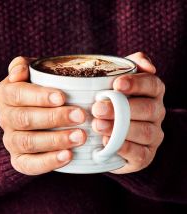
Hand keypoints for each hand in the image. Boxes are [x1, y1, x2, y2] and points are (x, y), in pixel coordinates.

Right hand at [0, 56, 86, 174]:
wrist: (41, 111)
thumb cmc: (42, 90)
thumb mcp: (34, 73)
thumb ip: (23, 66)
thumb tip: (18, 72)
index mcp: (6, 94)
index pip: (17, 94)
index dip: (38, 96)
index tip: (62, 97)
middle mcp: (6, 118)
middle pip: (25, 119)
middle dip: (54, 118)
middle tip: (80, 116)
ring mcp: (11, 140)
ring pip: (28, 142)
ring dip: (55, 140)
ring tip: (80, 136)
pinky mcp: (19, 159)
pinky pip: (30, 165)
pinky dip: (49, 162)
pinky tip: (68, 155)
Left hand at [91, 52, 165, 173]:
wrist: (108, 135)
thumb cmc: (112, 104)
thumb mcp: (118, 82)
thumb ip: (131, 66)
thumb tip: (148, 65)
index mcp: (152, 94)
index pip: (153, 85)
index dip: (136, 84)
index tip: (116, 85)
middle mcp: (156, 114)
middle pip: (149, 109)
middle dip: (122, 109)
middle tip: (97, 108)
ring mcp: (154, 136)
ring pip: (146, 131)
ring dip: (120, 129)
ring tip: (97, 125)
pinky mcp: (146, 155)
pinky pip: (139, 153)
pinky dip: (123, 147)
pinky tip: (105, 141)